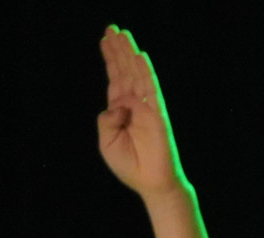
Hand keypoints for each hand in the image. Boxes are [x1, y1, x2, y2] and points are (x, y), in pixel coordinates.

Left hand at [96, 26, 185, 197]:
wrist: (151, 183)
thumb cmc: (130, 166)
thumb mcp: (107, 141)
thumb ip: (107, 120)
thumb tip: (118, 103)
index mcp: (120, 110)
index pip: (115, 78)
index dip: (110, 59)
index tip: (106, 40)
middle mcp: (134, 105)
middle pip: (125, 71)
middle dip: (118, 50)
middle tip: (113, 29)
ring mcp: (146, 109)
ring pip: (137, 75)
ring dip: (130, 55)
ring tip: (123, 35)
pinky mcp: (157, 116)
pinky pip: (152, 91)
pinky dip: (147, 74)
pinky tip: (141, 58)